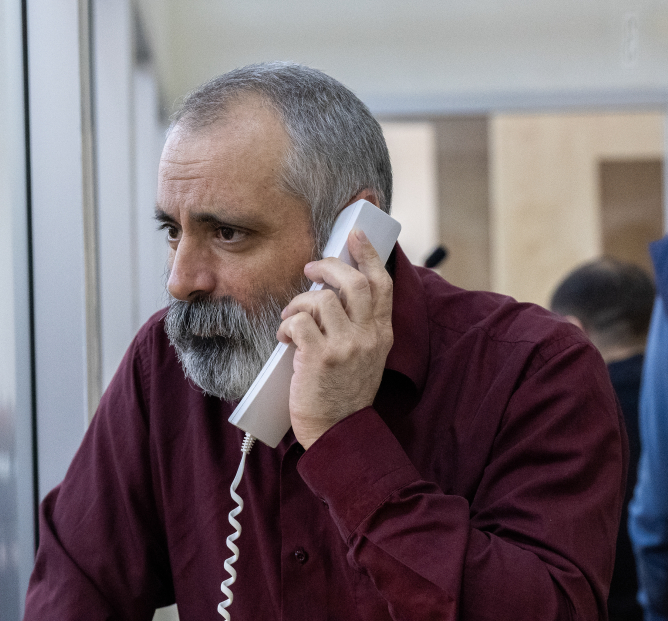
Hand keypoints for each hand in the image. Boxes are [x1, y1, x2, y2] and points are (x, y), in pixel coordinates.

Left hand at [276, 229, 393, 448]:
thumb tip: (331, 292)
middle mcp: (368, 336)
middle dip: (328, 265)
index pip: (382, 283)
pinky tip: (285, 340)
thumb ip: (358, 326)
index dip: (369, 254)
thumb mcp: (365, 357)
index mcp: (382, 334)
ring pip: (320, 299)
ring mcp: (346, 346)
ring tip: (291, 319)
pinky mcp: (320, 357)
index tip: (356, 234)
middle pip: (353, 281)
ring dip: (298, 304)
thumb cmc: (343, 393)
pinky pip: (298, 322)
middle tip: (311, 268)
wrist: (337, 433)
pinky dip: (286, 325)